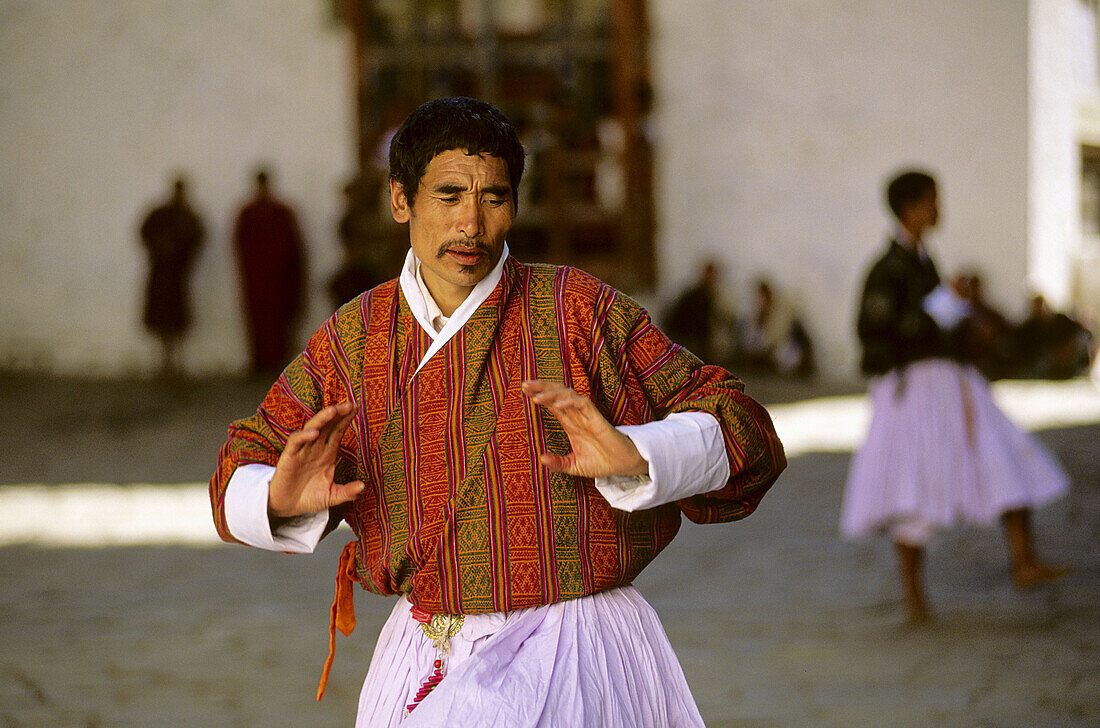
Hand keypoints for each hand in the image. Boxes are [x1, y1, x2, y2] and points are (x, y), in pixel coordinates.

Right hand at [267, 400, 364, 517]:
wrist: (286, 507)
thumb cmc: (308, 498)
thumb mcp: (332, 496)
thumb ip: (347, 492)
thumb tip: (363, 486)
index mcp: (327, 454)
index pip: (337, 432)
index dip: (346, 420)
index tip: (356, 408)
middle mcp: (315, 449)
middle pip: (327, 426)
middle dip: (338, 414)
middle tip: (350, 404)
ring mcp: (302, 451)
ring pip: (312, 429)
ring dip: (322, 419)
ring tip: (334, 410)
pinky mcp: (289, 457)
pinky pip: (296, 442)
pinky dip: (304, 436)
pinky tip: (314, 433)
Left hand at [521, 379, 647, 477]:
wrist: (623, 466)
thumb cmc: (602, 462)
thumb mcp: (574, 466)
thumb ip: (559, 463)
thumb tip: (541, 459)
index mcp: (570, 423)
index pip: (552, 403)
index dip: (539, 394)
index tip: (524, 389)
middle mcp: (577, 415)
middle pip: (557, 393)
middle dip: (541, 387)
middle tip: (524, 384)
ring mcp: (587, 415)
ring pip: (568, 394)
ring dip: (552, 393)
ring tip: (536, 395)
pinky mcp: (597, 418)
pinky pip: (583, 403)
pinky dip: (570, 401)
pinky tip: (558, 403)